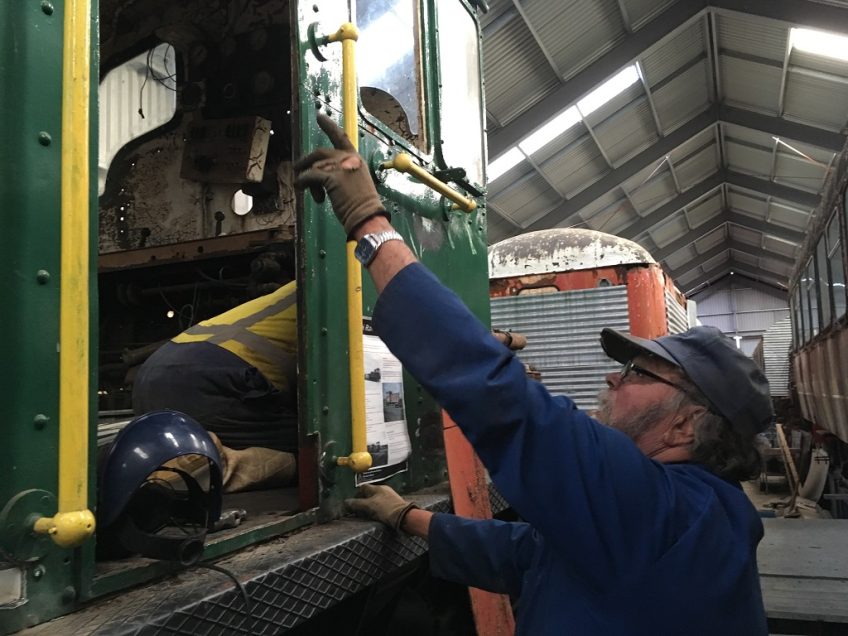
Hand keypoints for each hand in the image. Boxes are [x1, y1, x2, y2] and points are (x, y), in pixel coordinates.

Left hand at [294, 114, 386, 235]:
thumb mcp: (355, 183)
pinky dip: (303, 182)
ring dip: (306, 178)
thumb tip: (322, 176)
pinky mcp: (331, 177)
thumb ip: (342, 174)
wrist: (368, 216)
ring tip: (304, 189)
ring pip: (314, 166)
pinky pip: (309, 176)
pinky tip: (302, 188)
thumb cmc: (362, 205)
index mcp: (356, 159)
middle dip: (306, 161)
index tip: (320, 116)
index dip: (329, 126)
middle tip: (296, 168)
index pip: (341, 137)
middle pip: (321, 153)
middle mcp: (348, 159)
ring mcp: (340, 167)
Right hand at [345, 484, 417, 530]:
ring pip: (376, 499)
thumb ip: (357, 504)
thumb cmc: (386, 509)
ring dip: (370, 505)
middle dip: (363, 500)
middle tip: (358, 509)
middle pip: (370, 493)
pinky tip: (377, 515)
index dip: (356, 494)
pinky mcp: (395, 504)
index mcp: (378, 488)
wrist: (404, 517)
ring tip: (367, 513)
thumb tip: (346, 502)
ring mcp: (390, 496)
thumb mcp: (369, 506)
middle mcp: (384, 490)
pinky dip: (378, 508)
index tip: (353, 502)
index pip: (363, 488)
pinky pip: (383, 504)